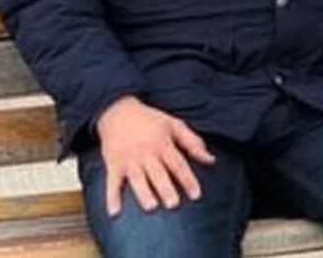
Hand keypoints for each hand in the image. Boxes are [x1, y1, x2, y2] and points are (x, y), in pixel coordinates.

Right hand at [94, 95, 216, 215]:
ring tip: (151, 207)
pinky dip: (112, 197)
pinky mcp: (113, 165)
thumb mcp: (174, 125)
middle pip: (158, 174)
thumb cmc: (149, 119)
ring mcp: (128, 160)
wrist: (117, 111)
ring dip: (143, 193)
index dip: (188, 180)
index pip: (178, 165)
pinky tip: (114, 211)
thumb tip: (211, 159)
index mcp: (162, 144)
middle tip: (173, 204)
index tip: (196, 195)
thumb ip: (193, 143)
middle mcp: (146, 154)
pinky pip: (112, 183)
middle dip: (165, 189)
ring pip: (137, 179)